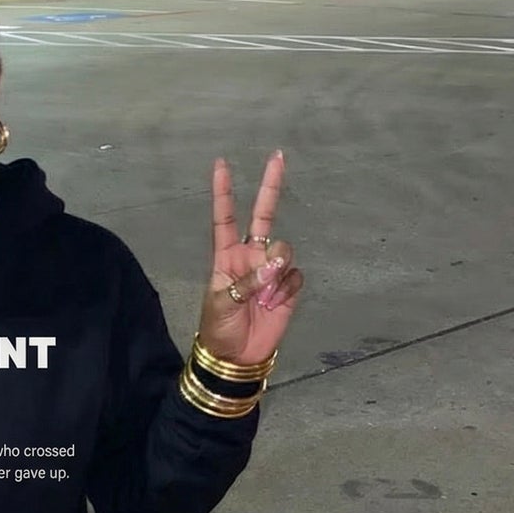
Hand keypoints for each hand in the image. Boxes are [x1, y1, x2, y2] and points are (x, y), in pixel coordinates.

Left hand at [198, 150, 303, 366]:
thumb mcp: (222, 303)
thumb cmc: (219, 328)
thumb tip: (277, 264)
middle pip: (264, 216)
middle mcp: (250, 256)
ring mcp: (270, 270)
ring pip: (285, 251)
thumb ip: (247, 281)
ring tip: (263, 299)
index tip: (221, 164)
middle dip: (270, 187)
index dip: (224, 193)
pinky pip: (294, 276)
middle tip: (278, 156)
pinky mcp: (287, 287)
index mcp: (226, 256)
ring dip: (276, 274)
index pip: (225, 218)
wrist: (237, 356)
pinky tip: (274, 306)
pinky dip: (286, 291)